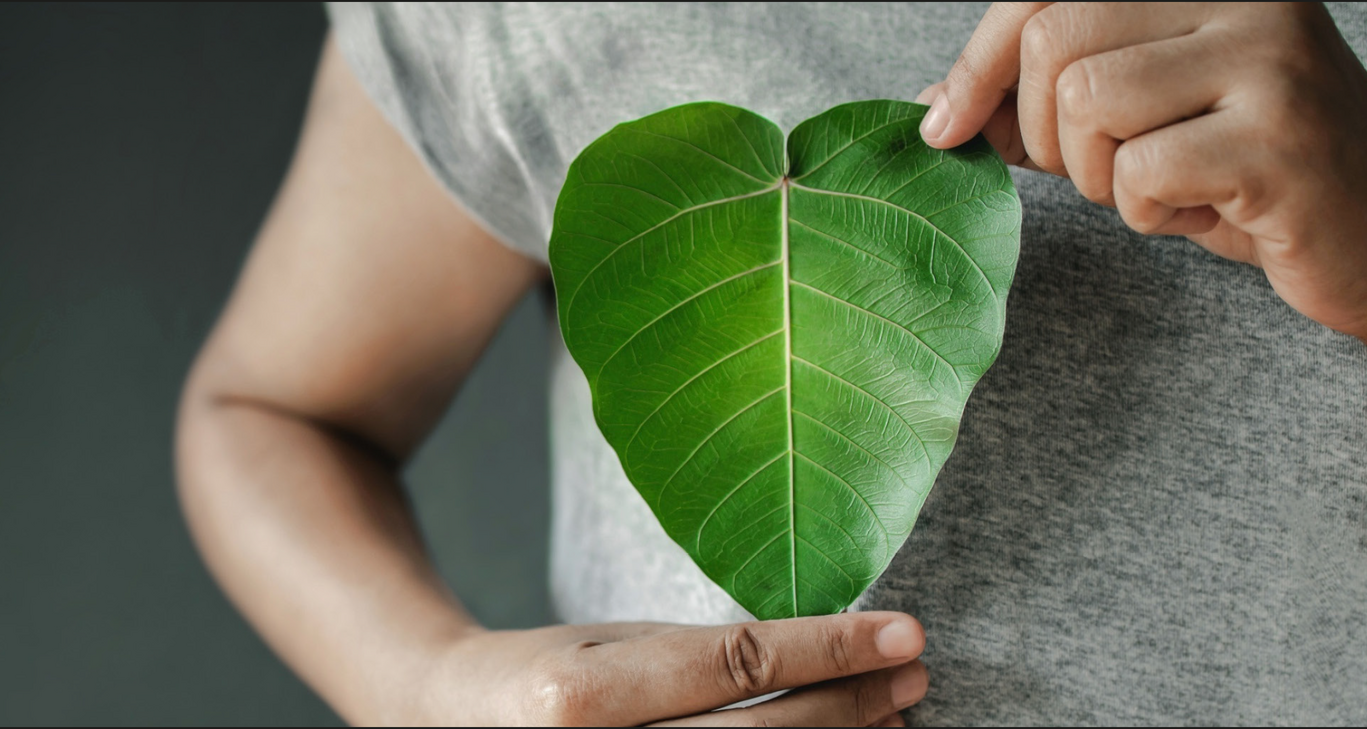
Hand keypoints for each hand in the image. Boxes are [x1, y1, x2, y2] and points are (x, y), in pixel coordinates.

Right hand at [390, 612, 928, 725]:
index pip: (735, 667)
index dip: (830, 650)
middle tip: (914, 674)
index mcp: (582, 698)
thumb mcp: (618, 644)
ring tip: (893, 715)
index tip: (905, 631)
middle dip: (850, 707)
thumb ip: (710, 657)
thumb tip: (835, 657)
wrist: (452, 727)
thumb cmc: (549, 676)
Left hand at [918, 2, 1366, 352]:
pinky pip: (1142, 174)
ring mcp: (1270, 62)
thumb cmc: (1262, 183)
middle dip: (1040, 131)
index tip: (944, 123)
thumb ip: (1052, 99)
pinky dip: (1147, 214)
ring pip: (1088, 107)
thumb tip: (938, 104)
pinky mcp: (1281, 140)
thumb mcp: (1150, 122)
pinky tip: (1202, 215)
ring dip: (1097, 176)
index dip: (978, 58)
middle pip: (1055, 40)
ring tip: (1159, 191)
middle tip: (1093, 174)